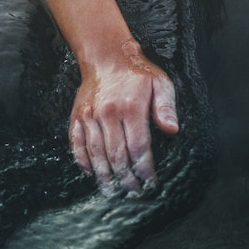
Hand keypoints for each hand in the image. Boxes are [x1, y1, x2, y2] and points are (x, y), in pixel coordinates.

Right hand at [69, 41, 178, 194]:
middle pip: (116, 155)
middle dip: (125, 178)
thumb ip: (166, 107)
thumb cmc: (137, 72)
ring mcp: (90, 115)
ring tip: (111, 191)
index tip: (149, 183)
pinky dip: (81, 159)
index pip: (138, 147)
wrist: (106, 55)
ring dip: (104, 175)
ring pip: (96, 152)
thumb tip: (172, 130)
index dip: (144, 169)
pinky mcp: (78, 115)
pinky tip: (89, 172)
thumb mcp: (161, 83)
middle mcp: (108, 113)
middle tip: (132, 193)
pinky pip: (76, 141)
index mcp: (131, 108)